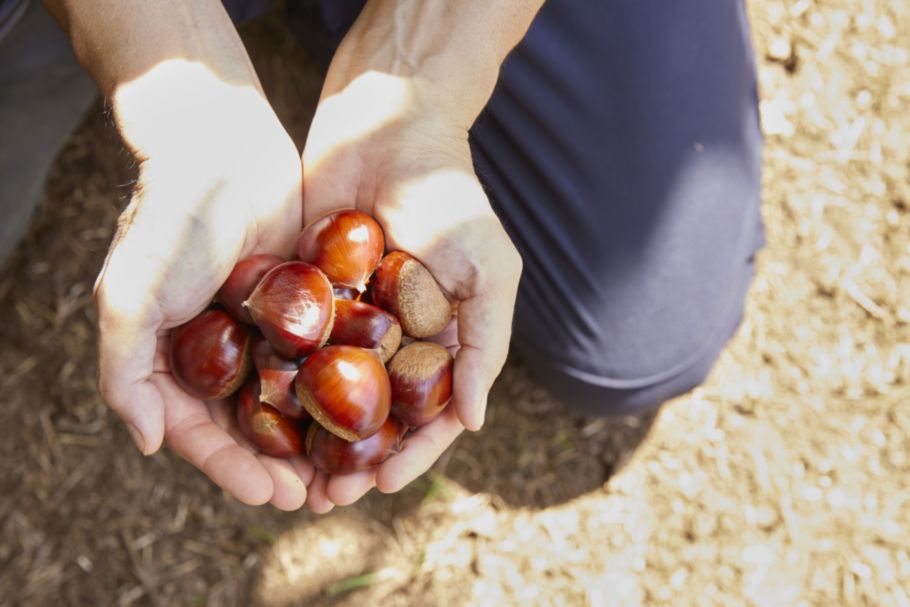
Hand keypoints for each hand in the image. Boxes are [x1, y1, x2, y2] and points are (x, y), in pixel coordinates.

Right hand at [94, 61, 313, 509]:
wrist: (222, 146)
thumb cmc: (172, 219)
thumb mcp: (131, 293)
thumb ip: (124, 369)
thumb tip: (149, 443)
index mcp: (173, 360)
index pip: (201, 433)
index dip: (233, 470)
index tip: (272, 496)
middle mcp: (218, 352)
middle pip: (251, 427)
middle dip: (281, 466)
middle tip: (320, 498)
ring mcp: (262, 330)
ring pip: (292, 400)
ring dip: (315, 440)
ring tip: (349, 472)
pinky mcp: (302, 305)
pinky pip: (323, 357)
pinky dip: (340, 389)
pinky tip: (371, 412)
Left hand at [300, 70, 522, 511]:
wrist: (386, 123)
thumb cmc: (448, 195)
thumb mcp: (488, 267)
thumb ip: (485, 342)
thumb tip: (474, 421)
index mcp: (439, 338)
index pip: (428, 412)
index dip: (411, 452)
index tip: (382, 482)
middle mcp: (392, 337)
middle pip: (373, 415)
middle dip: (353, 459)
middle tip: (325, 497)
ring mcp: (346, 318)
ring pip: (327, 394)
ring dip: (311, 438)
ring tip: (290, 477)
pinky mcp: (303, 293)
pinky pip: (289, 347)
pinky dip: (277, 384)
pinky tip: (258, 417)